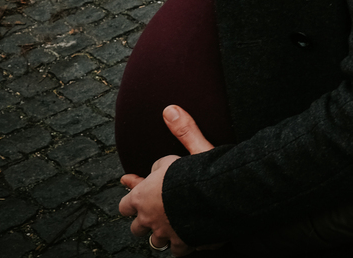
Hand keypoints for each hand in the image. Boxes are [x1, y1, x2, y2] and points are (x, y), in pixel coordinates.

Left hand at [117, 107, 217, 254]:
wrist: (227, 202)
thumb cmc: (206, 176)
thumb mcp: (195, 148)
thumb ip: (183, 131)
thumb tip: (170, 109)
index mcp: (145, 196)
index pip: (126, 203)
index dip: (130, 196)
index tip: (131, 187)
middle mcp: (152, 219)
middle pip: (136, 227)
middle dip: (143, 220)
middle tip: (153, 211)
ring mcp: (168, 235)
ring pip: (155, 242)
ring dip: (160, 234)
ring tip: (169, 226)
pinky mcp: (186, 245)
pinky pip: (178, 251)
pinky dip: (181, 244)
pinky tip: (188, 237)